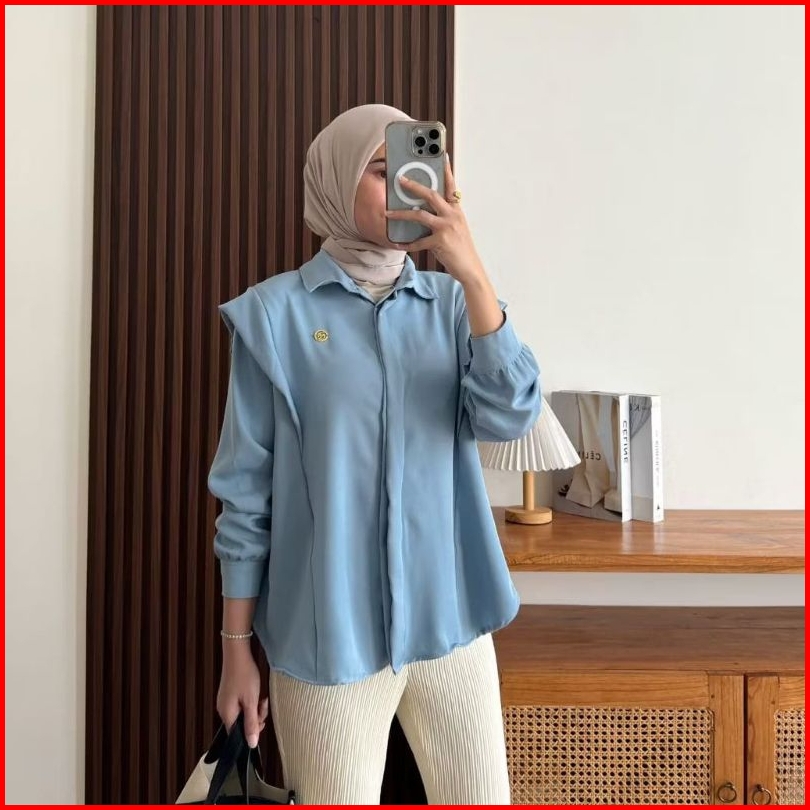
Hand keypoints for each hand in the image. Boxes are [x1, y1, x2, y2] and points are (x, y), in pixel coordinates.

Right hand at [216, 645, 268, 747]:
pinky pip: (240, 705)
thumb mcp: (251, 701)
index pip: (237, 735)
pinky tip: (255, 693)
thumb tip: (251, 745)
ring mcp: (225, 701)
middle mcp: (223, 710)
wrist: (237, 654)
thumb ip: (251, 724)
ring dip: (254, 709)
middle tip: (263, 705)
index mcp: (227, 714)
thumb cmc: (244, 676)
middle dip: (255, 718)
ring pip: (242, 714)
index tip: (261, 720)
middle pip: (240, 724)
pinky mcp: (229, 694)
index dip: (251, 731)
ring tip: (261, 698)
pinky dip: (250, 702)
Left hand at [385, 158, 485, 285]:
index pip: (451, 186)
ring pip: (419, 215)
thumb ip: (445, 218)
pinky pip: (418, 242)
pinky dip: (406, 244)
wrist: (470, 268)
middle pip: (431, 195)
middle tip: (400, 180)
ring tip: (387, 214)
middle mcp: (452, 216)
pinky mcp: (439, 242)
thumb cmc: (461, 249)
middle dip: (414, 186)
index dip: (446, 170)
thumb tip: (424, 212)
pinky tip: (398, 244)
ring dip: (401, 214)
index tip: (441, 155)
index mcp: (456, 211)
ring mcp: (446, 228)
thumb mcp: (457, 228)